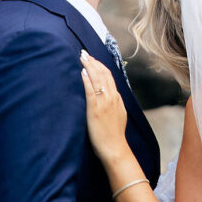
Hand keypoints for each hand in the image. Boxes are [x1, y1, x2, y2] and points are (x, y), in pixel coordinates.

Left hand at [80, 50, 129, 166]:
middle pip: (103, 74)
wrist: (115, 148)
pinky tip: (82, 72)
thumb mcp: (119, 115)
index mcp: (117, 98)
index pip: (109, 76)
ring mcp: (104, 103)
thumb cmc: (114, 135)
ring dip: (89, 66)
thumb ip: (114, 103)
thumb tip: (110, 95)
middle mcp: (111, 97)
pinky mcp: (95, 109)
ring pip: (97, 79)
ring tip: (82, 57)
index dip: (100, 65)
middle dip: (93, 62)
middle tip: (84, 53)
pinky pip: (90, 91)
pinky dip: (87, 80)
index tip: (92, 58)